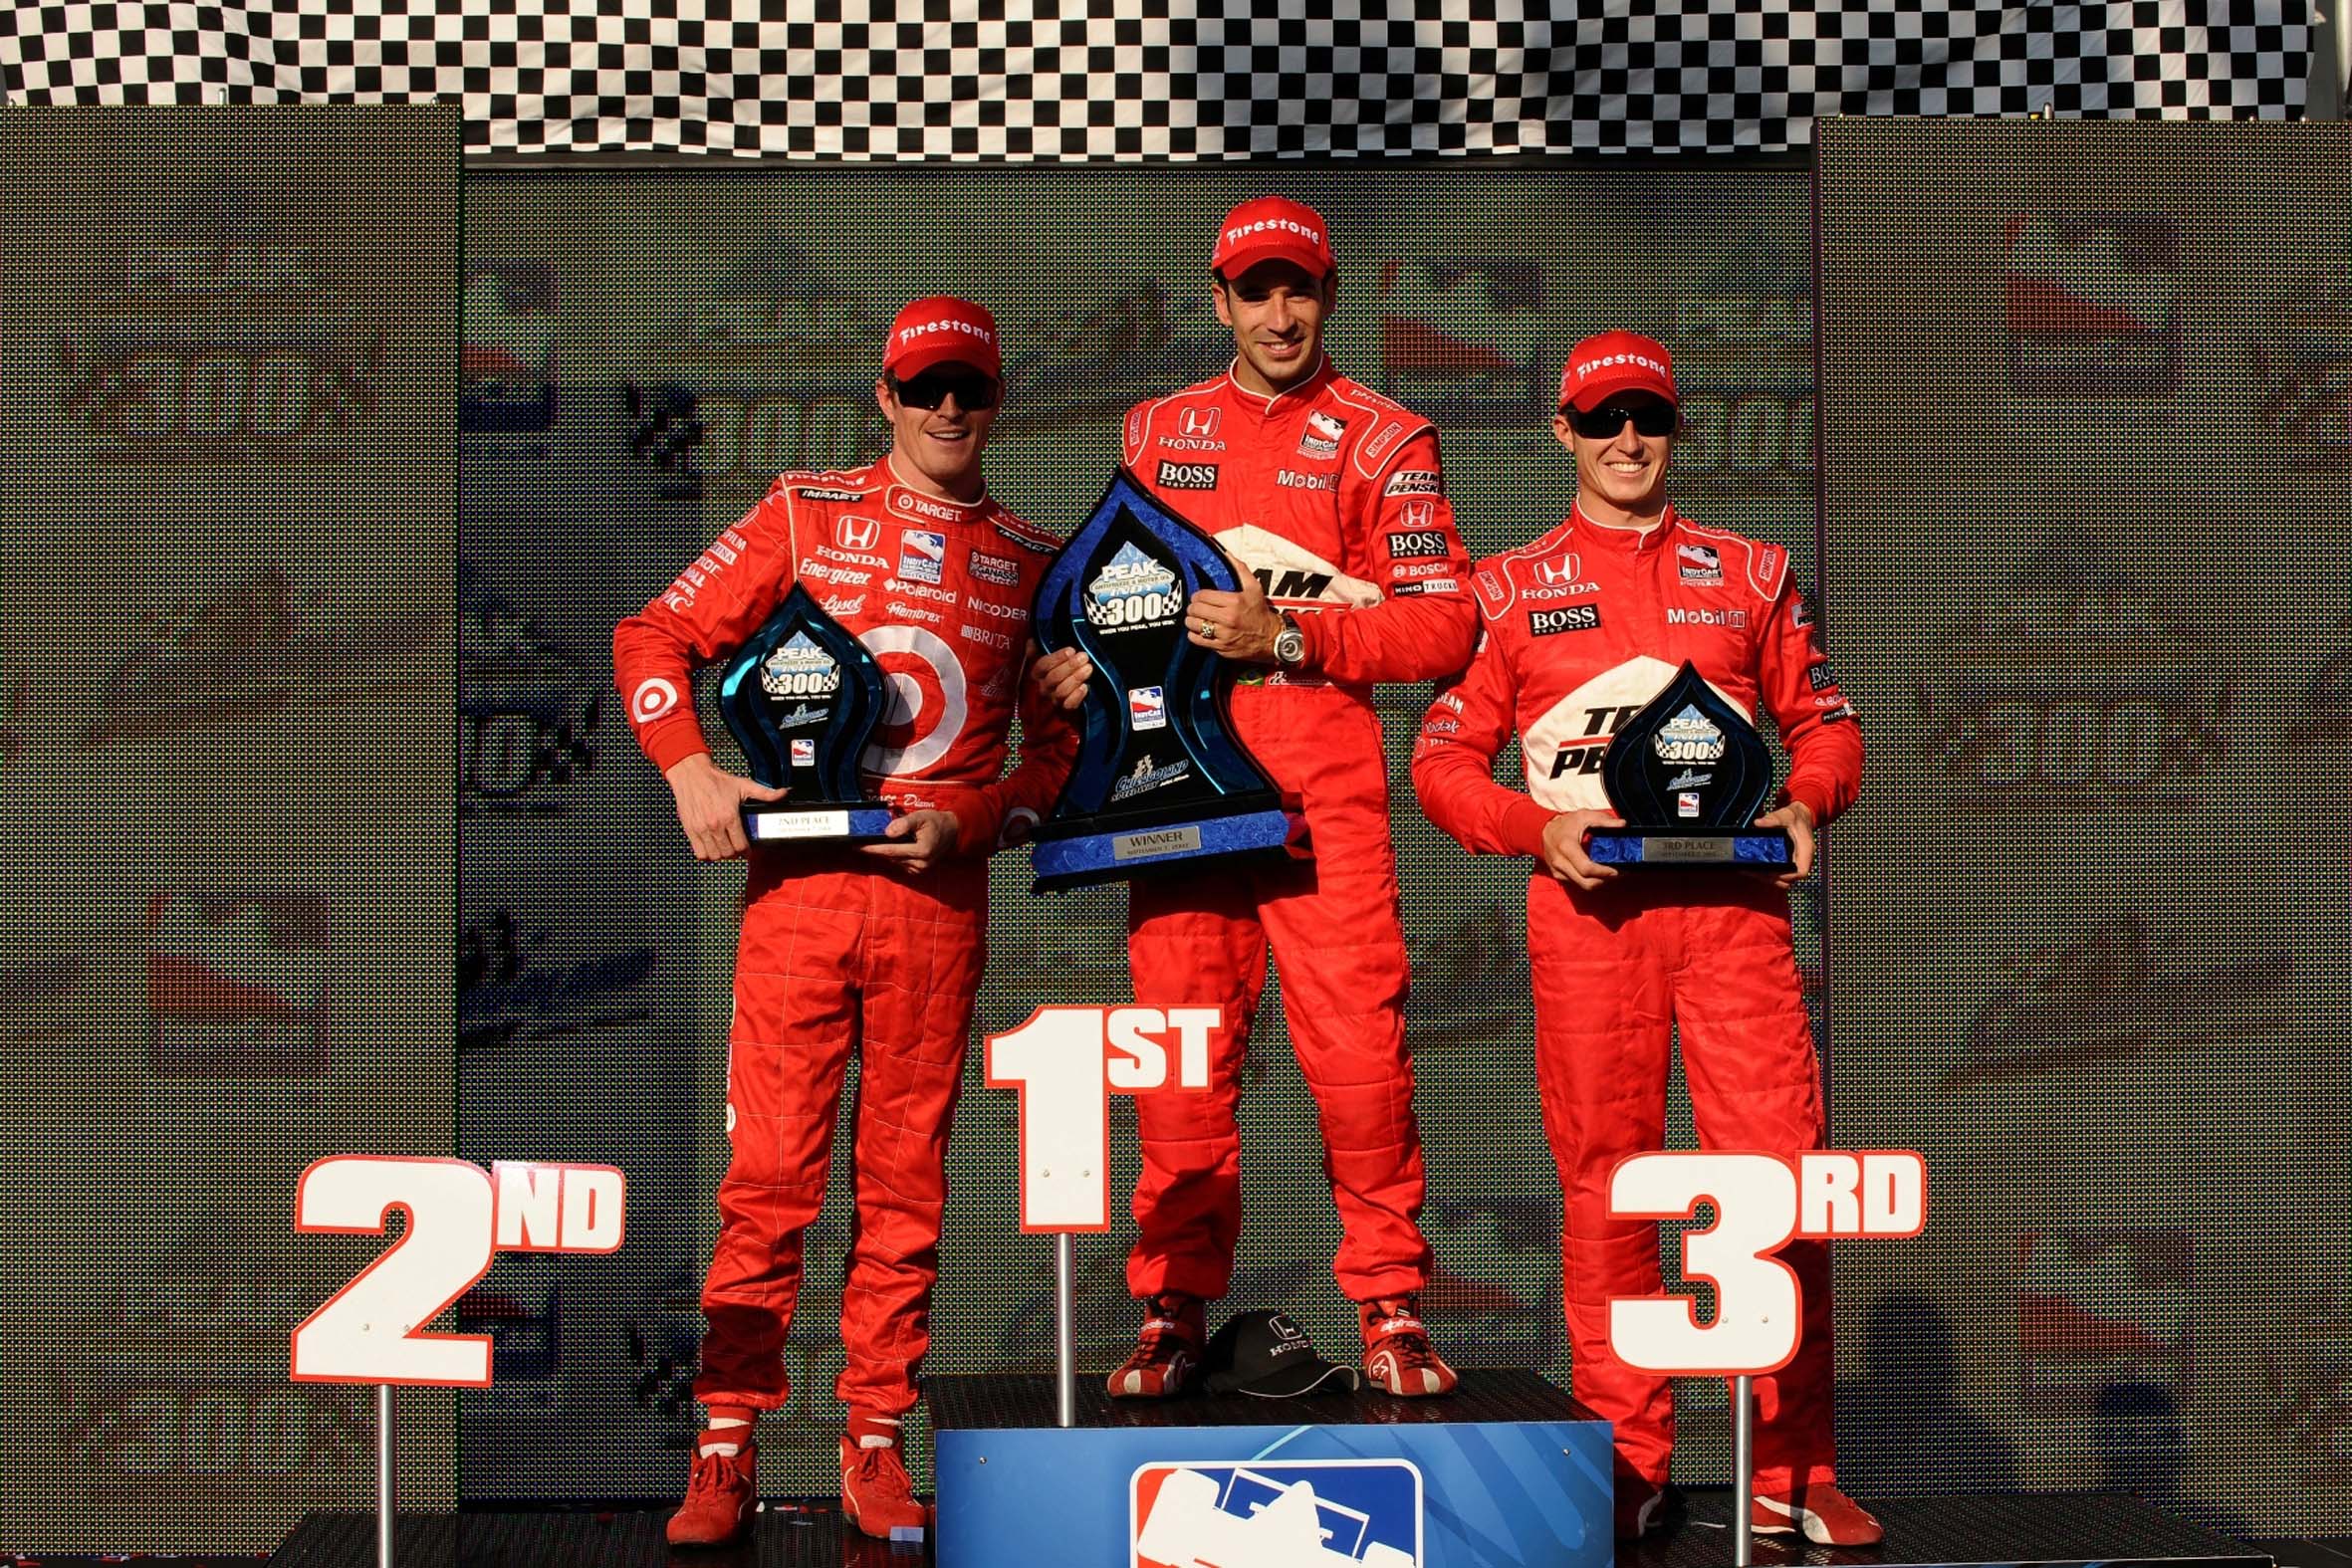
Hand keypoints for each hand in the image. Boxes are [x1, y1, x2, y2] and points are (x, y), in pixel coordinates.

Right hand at [666, 754, 787, 861]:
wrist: (692, 774)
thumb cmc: (717, 780)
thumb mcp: (744, 785)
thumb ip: (765, 793)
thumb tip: (784, 793)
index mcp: (729, 817)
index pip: (741, 846)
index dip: (747, 852)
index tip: (748, 851)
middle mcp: (715, 825)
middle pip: (728, 853)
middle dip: (735, 854)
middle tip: (737, 849)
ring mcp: (701, 829)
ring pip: (714, 856)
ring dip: (721, 856)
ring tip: (725, 849)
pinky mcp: (690, 830)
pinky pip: (699, 853)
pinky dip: (706, 855)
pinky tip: (711, 848)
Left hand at [860, 808, 960, 873]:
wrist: (952, 832)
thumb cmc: (936, 822)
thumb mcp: (921, 817)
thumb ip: (904, 824)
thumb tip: (887, 832)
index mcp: (921, 851)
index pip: (891, 851)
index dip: (873, 848)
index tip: (857, 846)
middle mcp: (920, 864)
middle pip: (890, 857)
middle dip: (874, 849)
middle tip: (858, 842)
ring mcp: (919, 869)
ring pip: (893, 860)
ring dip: (883, 852)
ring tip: (871, 842)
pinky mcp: (917, 870)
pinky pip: (899, 862)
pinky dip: (892, 855)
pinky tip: (886, 846)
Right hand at [1032, 646, 1091, 711]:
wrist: (1076, 688)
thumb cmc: (1063, 668)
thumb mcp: (1053, 656)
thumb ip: (1041, 648)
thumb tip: (1032, 641)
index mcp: (1039, 673)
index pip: (1042, 665)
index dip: (1056, 657)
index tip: (1071, 650)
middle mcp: (1044, 686)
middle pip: (1053, 678)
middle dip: (1070, 666)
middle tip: (1084, 657)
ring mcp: (1054, 698)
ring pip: (1061, 691)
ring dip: (1076, 678)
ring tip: (1088, 668)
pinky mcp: (1065, 708)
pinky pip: (1068, 704)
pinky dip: (1077, 695)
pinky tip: (1085, 686)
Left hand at [1187, 554, 1283, 663]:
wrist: (1270, 638)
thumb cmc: (1259, 611)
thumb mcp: (1254, 587)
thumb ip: (1239, 569)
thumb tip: (1225, 553)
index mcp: (1234, 602)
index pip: (1202, 596)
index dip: (1197, 595)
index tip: (1199, 596)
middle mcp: (1227, 619)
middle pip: (1195, 610)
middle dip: (1193, 607)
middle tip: (1196, 607)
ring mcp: (1223, 635)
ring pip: (1193, 625)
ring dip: (1192, 620)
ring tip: (1196, 618)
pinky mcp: (1220, 647)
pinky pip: (1197, 640)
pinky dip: (1194, 634)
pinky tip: (1199, 630)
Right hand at [1538, 809, 1623, 890]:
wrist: (1542, 831)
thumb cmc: (1564, 824)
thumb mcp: (1584, 816)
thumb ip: (1604, 820)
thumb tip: (1622, 824)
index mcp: (1566, 847)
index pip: (1587, 869)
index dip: (1604, 872)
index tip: (1617, 870)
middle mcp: (1560, 862)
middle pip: (1587, 883)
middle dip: (1605, 880)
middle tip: (1619, 873)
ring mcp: (1559, 871)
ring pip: (1583, 886)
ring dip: (1599, 882)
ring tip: (1611, 873)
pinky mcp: (1559, 876)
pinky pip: (1578, 883)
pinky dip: (1590, 880)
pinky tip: (1599, 873)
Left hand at [1754, 800, 1816, 887]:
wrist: (1801, 815)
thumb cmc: (1796, 817)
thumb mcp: (1785, 815)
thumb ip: (1773, 819)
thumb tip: (1759, 823)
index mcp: (1806, 849)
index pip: (1801, 871)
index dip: (1787, 876)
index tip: (1772, 873)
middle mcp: (1802, 858)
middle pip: (1790, 878)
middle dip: (1773, 878)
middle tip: (1756, 872)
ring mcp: (1796, 861)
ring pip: (1784, 878)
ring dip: (1769, 877)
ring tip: (1752, 872)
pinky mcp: (1789, 862)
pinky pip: (1780, 872)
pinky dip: (1769, 873)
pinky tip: (1756, 868)